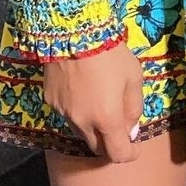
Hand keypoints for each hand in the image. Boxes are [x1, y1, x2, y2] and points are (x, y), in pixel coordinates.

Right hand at [42, 44, 143, 162]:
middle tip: (119, 126)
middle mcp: (82, 122)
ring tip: (100, 103)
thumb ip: (134, 108)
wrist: (73, 31)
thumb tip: (131, 130)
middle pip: (97, 148)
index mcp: (107, 119)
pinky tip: (83, 91)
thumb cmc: (110, 53)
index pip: (117, 154)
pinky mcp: (51, 101)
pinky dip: (78, 112)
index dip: (129, 154)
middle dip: (110, 143)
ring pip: (81, 132)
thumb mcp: (133, 78)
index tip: (135, 146)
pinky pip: (68, 115)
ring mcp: (63, 113)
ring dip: (93, 128)